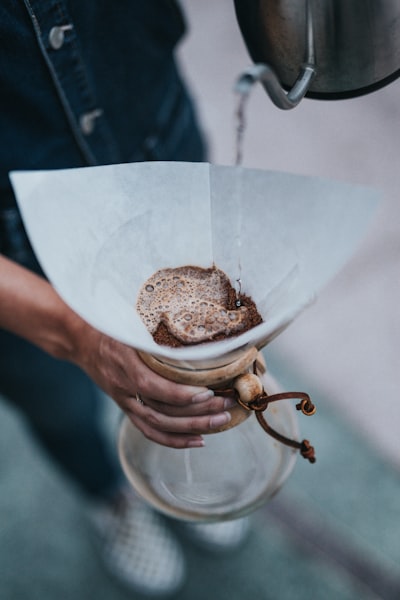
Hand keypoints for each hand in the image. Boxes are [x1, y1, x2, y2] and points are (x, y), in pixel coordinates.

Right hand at [0, 256, 233, 448]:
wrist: (80, 339)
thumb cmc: (111, 325)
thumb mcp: (130, 320)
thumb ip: (154, 327)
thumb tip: (195, 319)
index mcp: (124, 364)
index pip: (153, 387)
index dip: (180, 394)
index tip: (207, 391)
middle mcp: (123, 387)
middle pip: (162, 411)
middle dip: (198, 413)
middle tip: (228, 405)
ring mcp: (125, 401)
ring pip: (159, 425)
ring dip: (192, 427)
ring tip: (222, 421)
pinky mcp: (127, 408)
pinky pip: (150, 431)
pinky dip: (174, 440)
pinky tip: (198, 440)